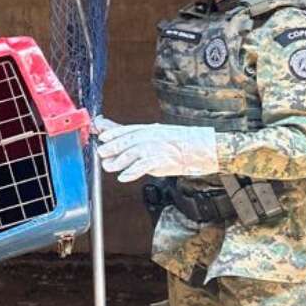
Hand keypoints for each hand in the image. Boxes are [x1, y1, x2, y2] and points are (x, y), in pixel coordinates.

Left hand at [93, 121, 219, 182]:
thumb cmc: (181, 142)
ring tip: (109, 166)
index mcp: (151, 129)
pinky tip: (123, 177)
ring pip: (133, 153)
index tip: (102, 136)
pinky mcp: (162, 161)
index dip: (113, 133)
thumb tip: (112, 128)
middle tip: (102, 152)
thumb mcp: (157, 134)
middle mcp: (153, 136)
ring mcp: (157, 148)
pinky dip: (132, 172)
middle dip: (113, 147)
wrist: (203, 148)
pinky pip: (144, 167)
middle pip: (128, 140)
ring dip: (119, 161)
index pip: (128, 129)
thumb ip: (133, 133)